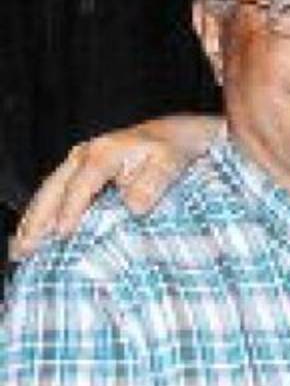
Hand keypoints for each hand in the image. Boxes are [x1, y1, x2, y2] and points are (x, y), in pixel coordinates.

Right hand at [10, 115, 220, 260]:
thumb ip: (152, 183)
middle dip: (36, 220)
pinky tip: (33, 236)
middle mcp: (85, 154)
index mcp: (104, 152)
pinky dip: (41, 215)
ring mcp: (78, 162)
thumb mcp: (170, 163)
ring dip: (32, 221)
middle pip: (53, 189)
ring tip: (19, 249)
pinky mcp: (78, 171)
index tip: (62, 234)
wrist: (173, 135)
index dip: (70, 209)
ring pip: (48, 192)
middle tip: (24, 250)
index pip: (82, 184)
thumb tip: (134, 207)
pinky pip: (54, 193)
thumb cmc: (171, 150)